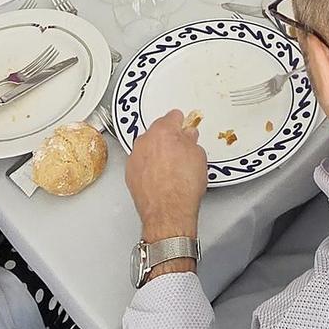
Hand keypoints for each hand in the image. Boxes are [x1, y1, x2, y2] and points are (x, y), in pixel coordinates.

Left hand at [125, 110, 207, 242]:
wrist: (168, 212)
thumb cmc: (183, 187)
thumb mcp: (198, 157)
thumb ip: (191, 141)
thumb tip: (188, 137)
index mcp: (163, 131)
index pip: (171, 116)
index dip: (180, 122)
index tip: (182, 124)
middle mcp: (145, 141)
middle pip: (157, 131)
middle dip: (167, 138)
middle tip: (179, 149)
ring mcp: (135, 157)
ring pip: (147, 147)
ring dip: (156, 152)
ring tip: (170, 167)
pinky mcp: (130, 173)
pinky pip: (140, 162)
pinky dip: (148, 166)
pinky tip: (160, 177)